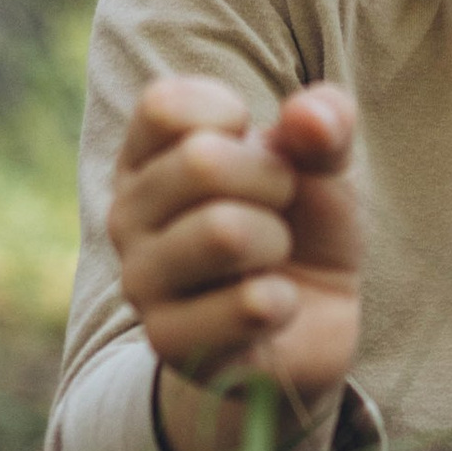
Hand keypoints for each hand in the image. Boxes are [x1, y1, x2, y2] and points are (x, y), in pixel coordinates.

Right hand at [108, 78, 361, 450]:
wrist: (309, 325)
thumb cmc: (302, 226)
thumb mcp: (322, 162)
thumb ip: (325, 125)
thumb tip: (308, 115)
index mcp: (145, 159)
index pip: (166, 107)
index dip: (231, 116)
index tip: (255, 146)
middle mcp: (126, 216)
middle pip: (201, 162)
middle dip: (273, 182)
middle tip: (279, 210)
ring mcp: (141, 283)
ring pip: (223, 231)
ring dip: (276, 242)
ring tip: (272, 259)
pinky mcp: (169, 343)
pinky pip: (247, 304)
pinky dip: (284, 302)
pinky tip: (273, 309)